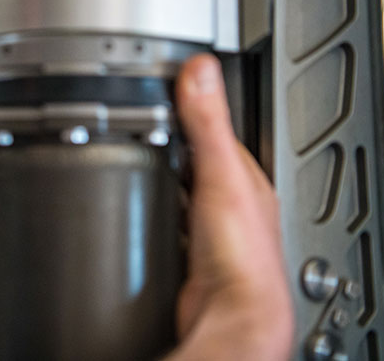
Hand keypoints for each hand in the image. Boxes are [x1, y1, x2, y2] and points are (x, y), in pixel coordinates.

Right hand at [166, 54, 292, 360]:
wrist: (230, 313)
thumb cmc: (241, 254)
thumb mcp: (220, 173)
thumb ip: (207, 121)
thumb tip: (200, 71)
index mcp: (245, 177)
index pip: (216, 129)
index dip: (192, 106)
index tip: (170, 87)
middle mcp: (231, 201)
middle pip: (197, 160)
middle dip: (172, 143)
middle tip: (144, 120)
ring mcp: (210, 228)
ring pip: (183, 190)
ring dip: (164, 177)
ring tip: (138, 157)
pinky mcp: (190, 252)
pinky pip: (170, 219)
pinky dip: (157, 208)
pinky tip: (143, 206)